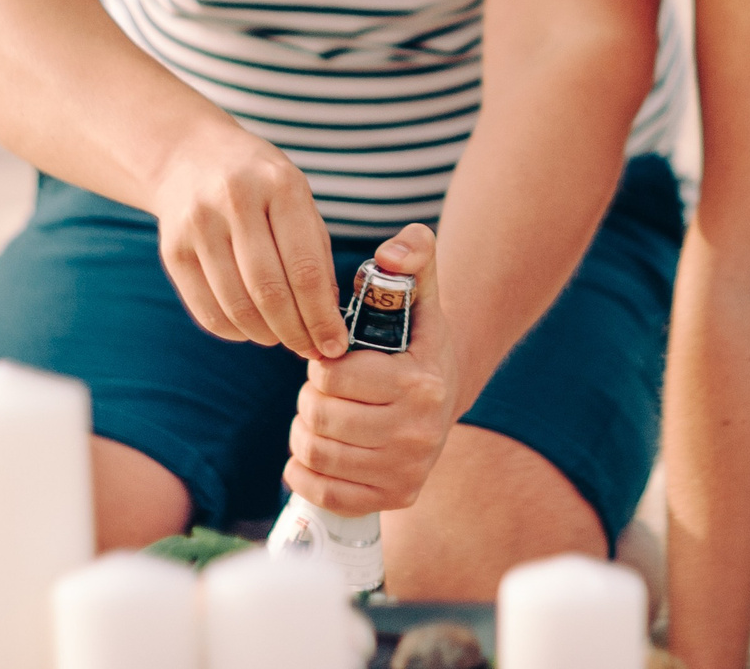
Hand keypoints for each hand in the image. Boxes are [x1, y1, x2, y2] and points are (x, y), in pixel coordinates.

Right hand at [148, 112, 349, 359]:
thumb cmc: (259, 183)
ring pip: (237, 306)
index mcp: (280, 185)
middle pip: (270, 292)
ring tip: (281, 338)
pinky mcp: (172, 249)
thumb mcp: (296, 197)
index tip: (334, 345)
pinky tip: (250, 329)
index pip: (305, 268)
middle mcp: (236, 200)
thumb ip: (314, 252)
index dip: (321, 316)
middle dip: (295, 332)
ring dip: (265, 335)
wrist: (190, 156)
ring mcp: (198, 224)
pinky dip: (233, 331)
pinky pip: (206, 309)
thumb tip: (326, 318)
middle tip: (310, 349)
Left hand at [284, 224, 459, 514]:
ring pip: (316, 454)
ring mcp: (408, 471)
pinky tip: (313, 453)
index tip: (332, 360)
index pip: (333, 378)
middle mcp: (418, 433)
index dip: (321, 364)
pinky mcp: (395, 497)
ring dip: (304, 432)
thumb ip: (412, 252)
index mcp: (421, 383)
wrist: (446, 394)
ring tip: (320, 416)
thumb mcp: (420, 290)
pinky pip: (324, 494)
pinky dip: (304, 474)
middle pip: (319, 417)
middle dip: (309, 398)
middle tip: (324, 391)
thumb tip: (392, 252)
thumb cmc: (418, 339)